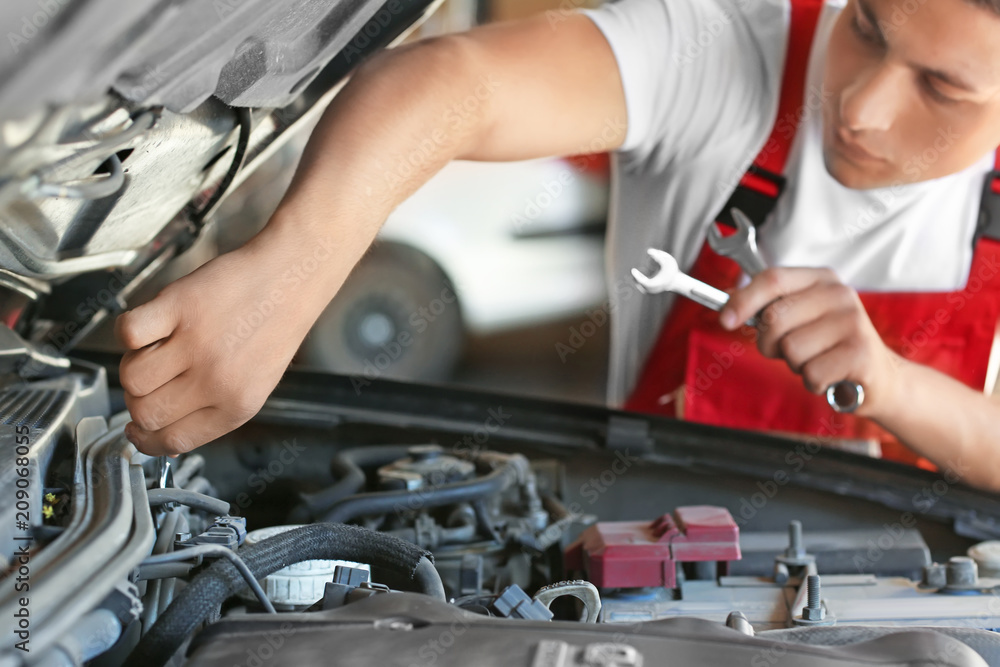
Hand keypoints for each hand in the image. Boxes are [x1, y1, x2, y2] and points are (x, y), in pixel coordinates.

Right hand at [115, 238, 334, 454]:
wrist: (289, 279)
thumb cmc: (271, 328)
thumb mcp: (254, 385)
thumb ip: (212, 413)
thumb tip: (168, 442)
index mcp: (236, 406)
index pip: (173, 440)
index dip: (146, 439)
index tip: (135, 430)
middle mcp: (216, 380)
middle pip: (146, 412)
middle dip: (138, 402)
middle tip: (151, 382)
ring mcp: (197, 343)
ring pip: (131, 377)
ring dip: (134, 365)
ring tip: (157, 350)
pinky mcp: (180, 307)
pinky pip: (128, 333)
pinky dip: (130, 331)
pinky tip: (153, 326)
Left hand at [719, 267, 900, 416]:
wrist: (879, 376)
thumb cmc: (827, 346)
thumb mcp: (797, 320)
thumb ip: (765, 307)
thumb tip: (727, 301)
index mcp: (820, 279)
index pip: (772, 279)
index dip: (743, 300)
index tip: (725, 320)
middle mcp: (839, 294)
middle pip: (774, 317)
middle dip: (770, 344)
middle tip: (788, 351)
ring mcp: (853, 322)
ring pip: (790, 349)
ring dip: (795, 365)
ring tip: (815, 361)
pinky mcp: (861, 353)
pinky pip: (810, 373)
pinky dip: (812, 382)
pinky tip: (830, 376)